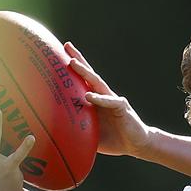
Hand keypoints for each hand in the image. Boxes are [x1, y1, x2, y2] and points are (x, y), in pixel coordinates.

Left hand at [64, 42, 152, 156]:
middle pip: (89, 74)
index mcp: (95, 100)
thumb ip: (76, 131)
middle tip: (66, 46)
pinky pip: (110, 101)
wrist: (135, 144)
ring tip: (73, 63)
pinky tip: (89, 96)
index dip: (72, 69)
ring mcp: (113, 100)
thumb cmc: (113, 139)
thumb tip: (55, 137)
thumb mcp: (89, 135)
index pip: (82, 81)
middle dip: (78, 59)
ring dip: (85, 72)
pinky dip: (100, 99)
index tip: (59, 54)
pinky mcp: (122, 108)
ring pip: (97, 83)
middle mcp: (103, 95)